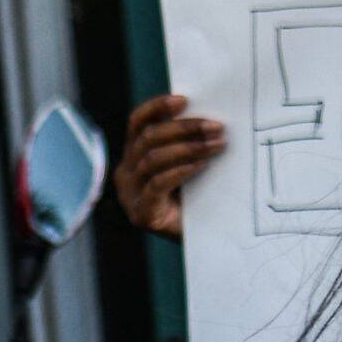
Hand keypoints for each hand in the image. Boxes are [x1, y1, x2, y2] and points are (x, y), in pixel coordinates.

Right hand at [113, 95, 227, 239]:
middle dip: (184, 128)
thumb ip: (185, 142)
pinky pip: (158, 183)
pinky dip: (181, 170)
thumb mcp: (187, 164)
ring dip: (188, 148)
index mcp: (133, 157)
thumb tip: (206, 114)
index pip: (136, 123)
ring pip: (153, 159)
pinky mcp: (141, 213)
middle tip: (215, 126)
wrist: (203, 242)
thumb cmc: (197, 199)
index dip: (157, 107)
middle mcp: (125, 173)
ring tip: (216, 144)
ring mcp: (130, 195)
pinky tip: (203, 164)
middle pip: (148, 138)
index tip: (184, 99)